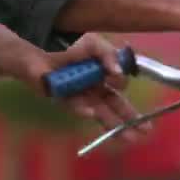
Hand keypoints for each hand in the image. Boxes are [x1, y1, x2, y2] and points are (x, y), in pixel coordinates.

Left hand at [21, 33, 150, 143]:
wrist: (35, 45)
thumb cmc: (65, 42)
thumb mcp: (92, 42)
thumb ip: (108, 54)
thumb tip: (119, 74)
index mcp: (102, 71)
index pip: (118, 85)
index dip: (122, 86)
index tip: (119, 83)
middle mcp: (94, 85)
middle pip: (114, 103)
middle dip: (129, 117)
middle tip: (144, 131)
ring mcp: (80, 94)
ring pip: (101, 111)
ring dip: (114, 124)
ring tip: (129, 137)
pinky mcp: (65, 100)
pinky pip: (78, 107)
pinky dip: (84, 110)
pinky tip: (92, 113)